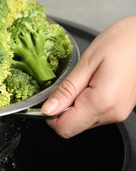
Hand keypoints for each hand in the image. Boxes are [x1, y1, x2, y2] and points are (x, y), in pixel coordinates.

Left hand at [41, 15, 135, 137]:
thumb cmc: (122, 42)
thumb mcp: (87, 62)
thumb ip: (66, 90)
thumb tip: (47, 110)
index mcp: (102, 103)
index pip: (64, 128)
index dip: (50, 115)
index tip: (51, 98)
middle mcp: (112, 114)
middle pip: (72, 126)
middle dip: (62, 108)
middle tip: (71, 83)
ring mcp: (117, 113)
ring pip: (82, 121)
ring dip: (74, 104)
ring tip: (86, 79)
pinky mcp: (119, 109)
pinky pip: (93, 114)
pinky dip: (85, 102)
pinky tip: (92, 83)